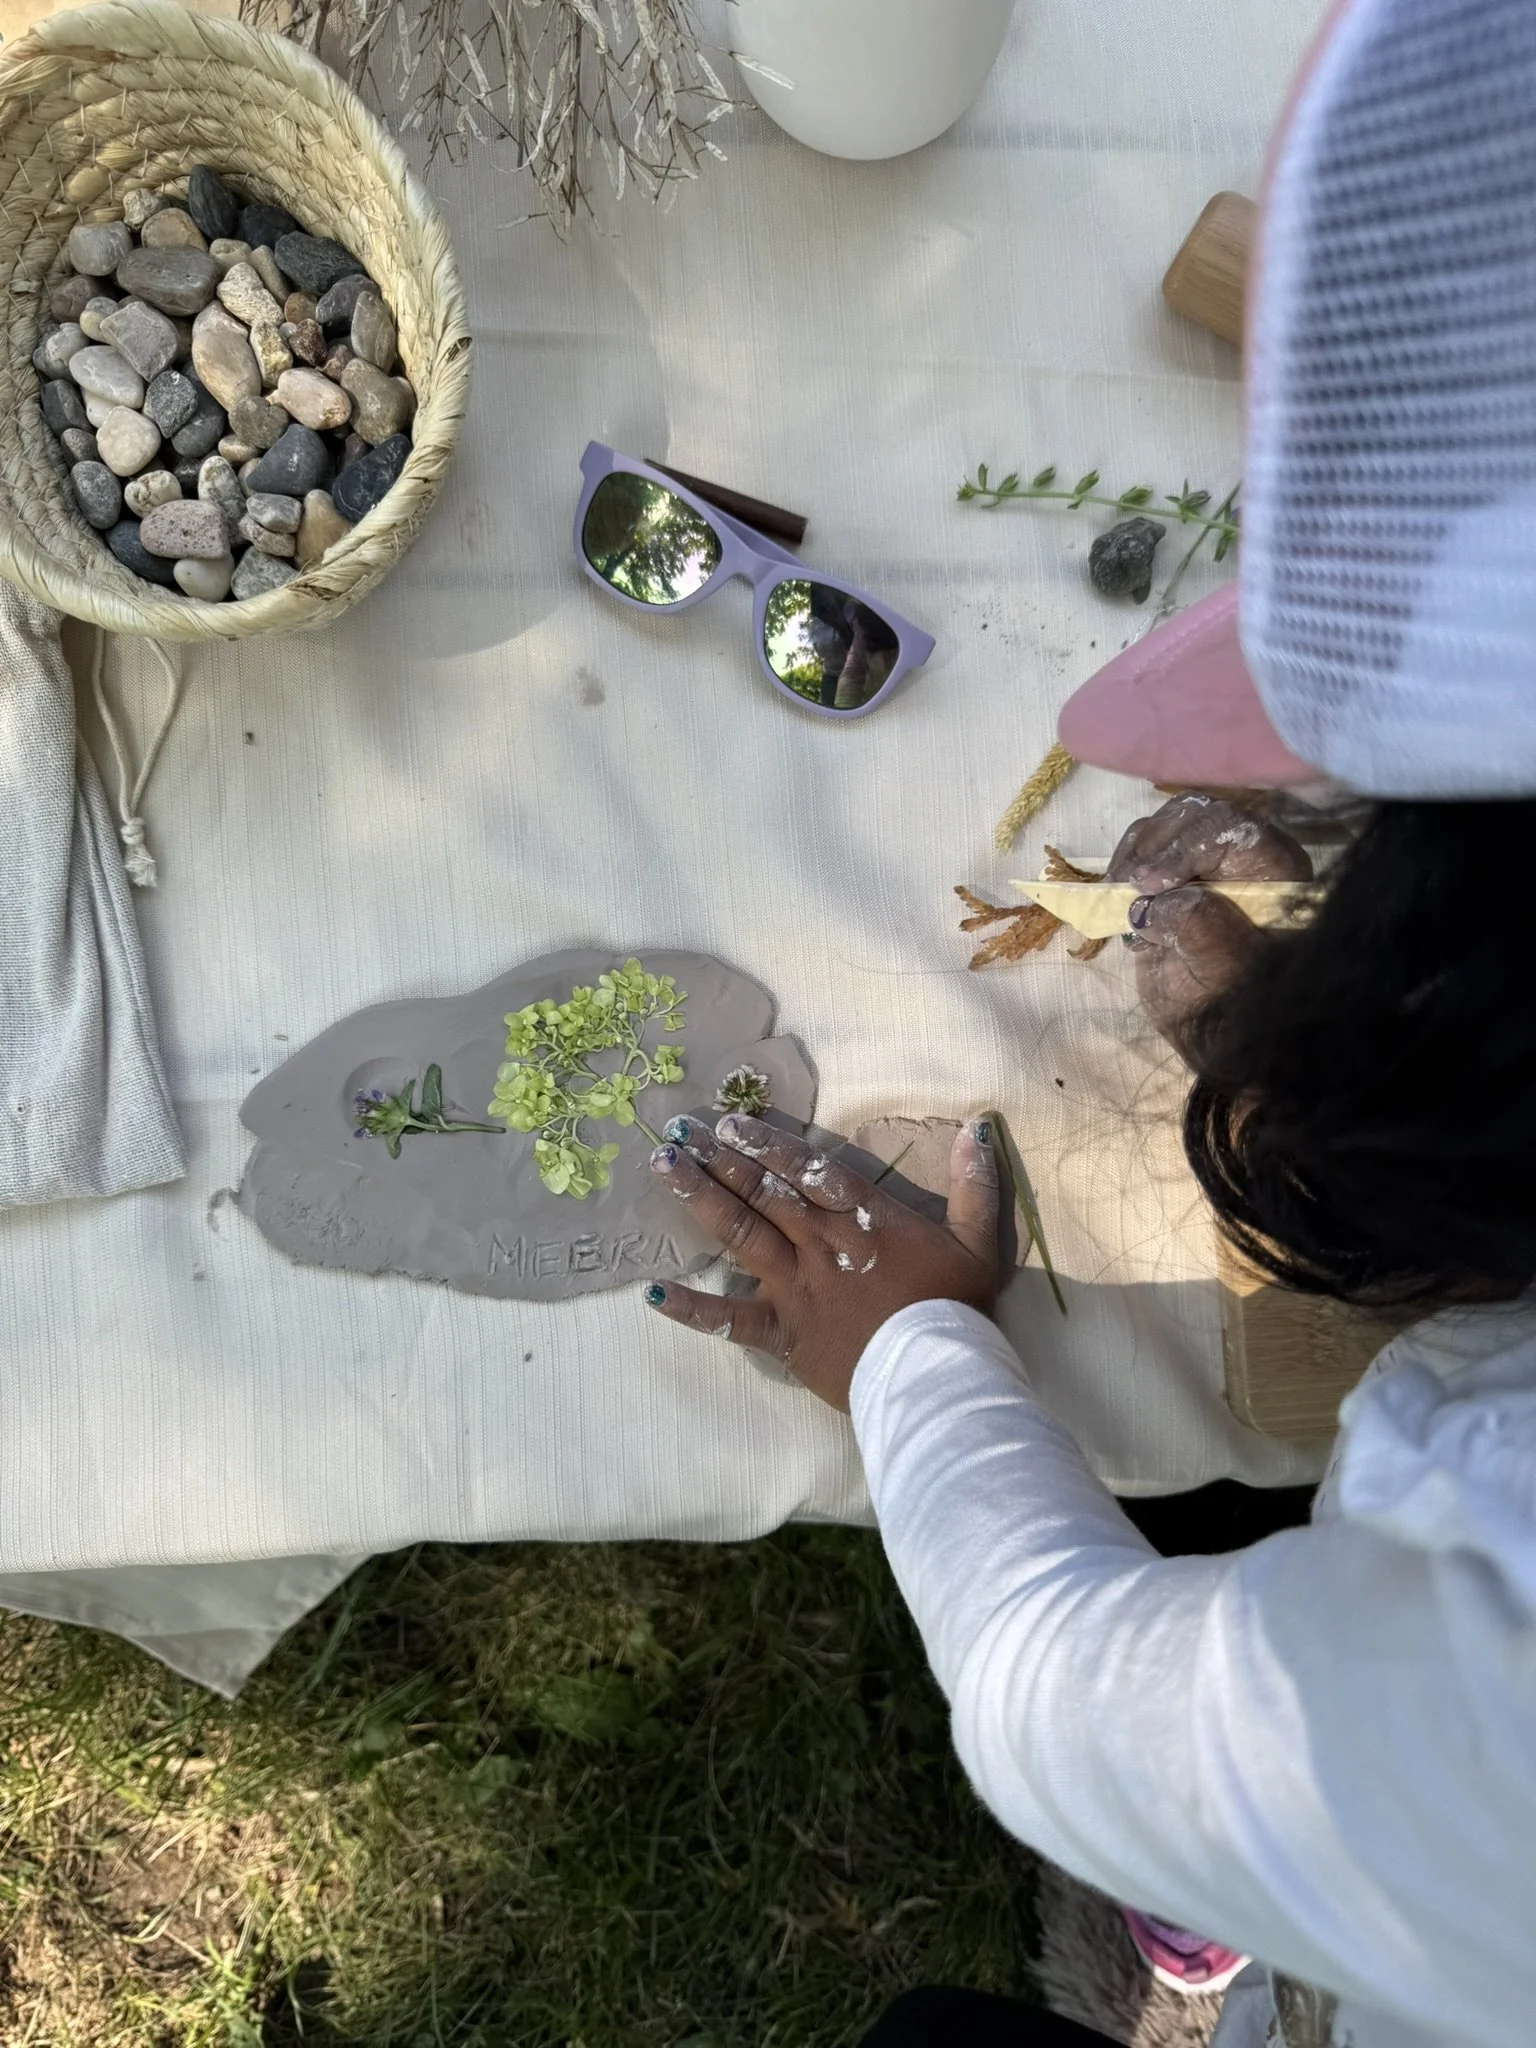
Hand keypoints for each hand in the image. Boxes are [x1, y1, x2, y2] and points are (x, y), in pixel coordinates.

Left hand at [643, 1113, 1002, 1410]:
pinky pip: (730, 1320)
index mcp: (861, 1219)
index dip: (768, 1142)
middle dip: (719, 1158)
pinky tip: (653, 1292)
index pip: (807, 1169)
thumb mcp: (977, 1241)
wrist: (937, 1377)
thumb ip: (974, 1183)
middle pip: (762, 1192)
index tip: (731, 1120)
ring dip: (700, 1199)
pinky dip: (692, 1308)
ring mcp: (795, 1288)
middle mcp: (818, 1244)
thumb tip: (976, 1127)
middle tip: (678, 1130)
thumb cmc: (957, 1309)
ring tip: (663, 1169)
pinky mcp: (783, 1333)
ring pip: (740, 1235)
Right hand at [1108, 793, 1311, 1044]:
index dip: (1187, 847)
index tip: (1149, 887)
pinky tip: (1118, 904)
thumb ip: (1203, 932)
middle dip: (1155, 846)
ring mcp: (1205, 861)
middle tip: (1128, 889)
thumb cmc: (1236, 1005)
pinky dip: (1121, 869)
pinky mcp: (1172, 873)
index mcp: (1275, 872)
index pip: (1232, 831)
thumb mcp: (1226, 975)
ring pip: (1163, 825)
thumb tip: (1158, 902)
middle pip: (1195, 815)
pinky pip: (1142, 848)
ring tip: (1120, 901)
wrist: (1214, 1028)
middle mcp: (1245, 856)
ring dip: (1132, 857)